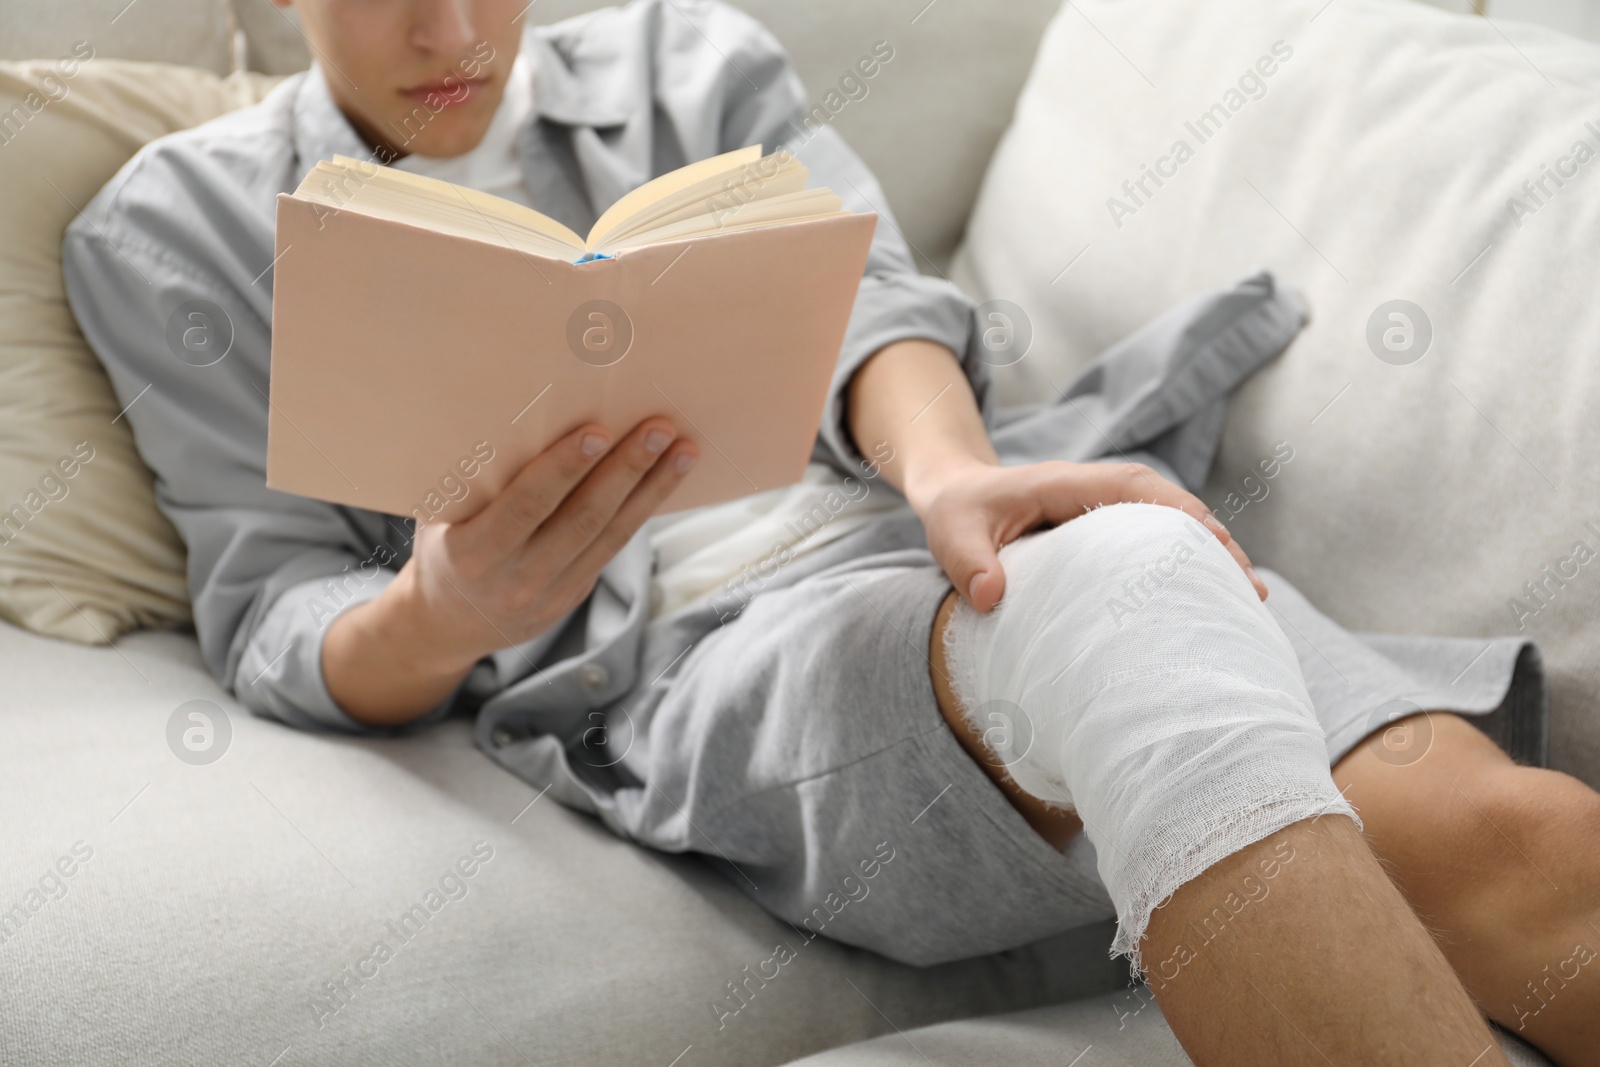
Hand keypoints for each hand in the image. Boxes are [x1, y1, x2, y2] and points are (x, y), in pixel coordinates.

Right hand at [324, 418, 698, 724]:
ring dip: (651, 488)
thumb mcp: (440, 517)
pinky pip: (614, 546)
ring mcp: (551, 592)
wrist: (447, 624)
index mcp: (474, 553)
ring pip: (611, 534)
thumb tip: (519, 415)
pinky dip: (642, 509)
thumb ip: (476, 483)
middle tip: (658, 428)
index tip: (598, 432)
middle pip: (583, 518)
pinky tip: (666, 478)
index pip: (527, 505)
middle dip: (626, 469)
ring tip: (682, 449)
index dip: (564, 468)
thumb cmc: (443, 548)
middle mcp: (517, 578)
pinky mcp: (576, 593)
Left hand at [911, 456, 1266, 613]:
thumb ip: (966, 562)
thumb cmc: (957, 512)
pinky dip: (1187, 564)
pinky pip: (1157, 541)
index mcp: (1071, 483)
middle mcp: (1098, 490)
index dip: (1182, 515)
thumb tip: (990, 597)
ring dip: (1210, 555)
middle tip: (1250, 591)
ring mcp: (1108, 509)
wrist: (954, 494)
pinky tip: (1209, 602)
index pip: (1140, 490)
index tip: (1217, 549)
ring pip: (1174, 524)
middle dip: (1215, 542)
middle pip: (1174, 507)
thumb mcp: (950, 533)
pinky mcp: (1109, 531)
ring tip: (1247, 603)